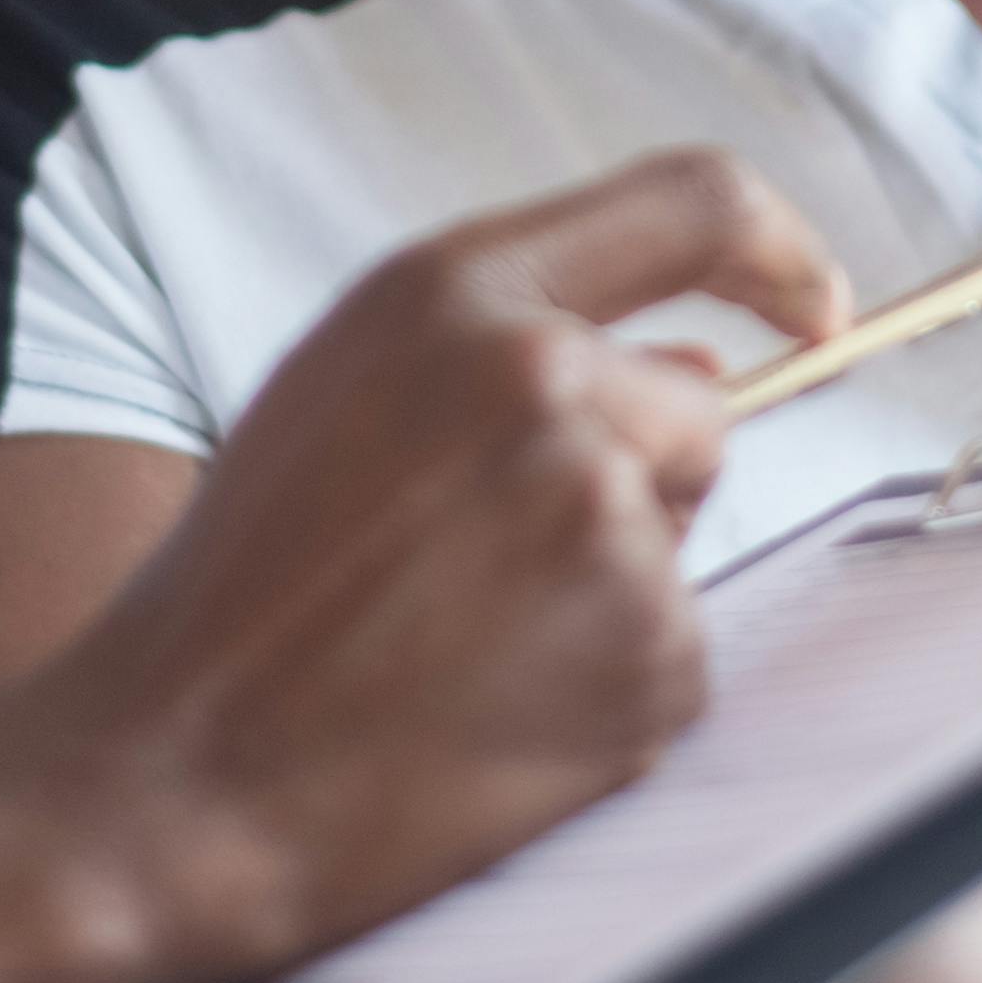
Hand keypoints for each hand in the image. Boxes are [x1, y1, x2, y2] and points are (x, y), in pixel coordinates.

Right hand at [0, 148, 848, 982]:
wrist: (167, 781)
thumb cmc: (243, 593)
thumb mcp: (345, 402)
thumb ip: (505, 349)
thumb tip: (706, 354)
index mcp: (453, 294)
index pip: (693, 201)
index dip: (775, 249)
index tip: (814, 307)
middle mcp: (543, 381)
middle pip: (697, 409)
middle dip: (636, 483)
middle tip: (481, 576)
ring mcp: (604, 519)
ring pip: (681, 539)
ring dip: (611, 591)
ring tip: (460, 648)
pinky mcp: (648, 654)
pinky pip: (676, 656)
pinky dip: (608, 694)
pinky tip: (489, 720)